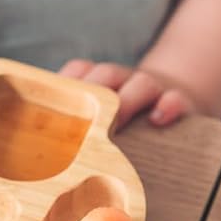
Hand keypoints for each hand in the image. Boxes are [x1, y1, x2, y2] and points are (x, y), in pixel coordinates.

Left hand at [58, 59, 199, 129]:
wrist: (175, 99)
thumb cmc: (128, 115)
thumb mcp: (103, 113)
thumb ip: (78, 124)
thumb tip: (42, 148)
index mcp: (102, 80)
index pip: (79, 71)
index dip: (66, 81)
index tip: (50, 100)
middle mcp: (125, 80)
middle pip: (106, 74)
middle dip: (94, 89)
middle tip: (82, 116)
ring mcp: (153, 89)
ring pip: (141, 83)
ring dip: (127, 101)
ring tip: (117, 123)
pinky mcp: (179, 101)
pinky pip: (175, 99)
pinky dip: (168, 106)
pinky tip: (157, 119)